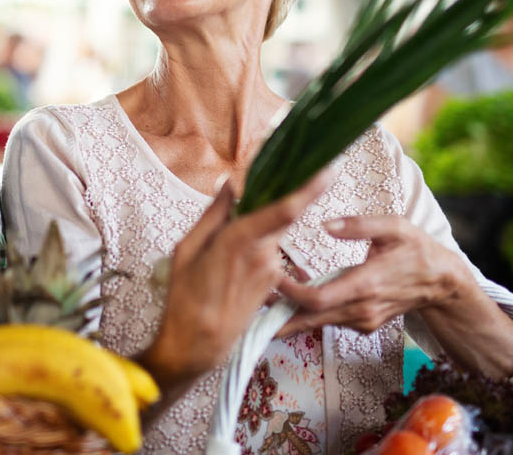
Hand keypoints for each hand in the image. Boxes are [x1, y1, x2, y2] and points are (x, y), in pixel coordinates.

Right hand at [138, 168, 332, 397]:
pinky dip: (258, 245)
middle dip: (289, 195)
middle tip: (282, 178)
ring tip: (230, 245)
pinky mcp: (274, 283)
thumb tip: (229, 183)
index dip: (309, 187)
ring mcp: (272, 270)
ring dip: (262, 225)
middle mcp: (263, 254)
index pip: (285, 209)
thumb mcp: (187, 248)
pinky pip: (269, 251)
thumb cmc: (185, 296)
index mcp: (240, 240)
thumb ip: (214, 213)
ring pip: (273, 232)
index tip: (328, 167)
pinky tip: (234, 262)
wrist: (198, 345)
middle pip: (284, 214)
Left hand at [275, 215, 468, 336]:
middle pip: (310, 320)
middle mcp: (362, 309)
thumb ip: (360, 225)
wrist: (442, 284)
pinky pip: (330, 320)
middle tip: (247, 305)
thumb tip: (326, 225)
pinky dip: (309, 312)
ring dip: (290, 314)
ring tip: (260, 298)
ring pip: (317, 323)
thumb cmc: (417, 250)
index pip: (318, 298)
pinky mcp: (363, 325)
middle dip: (278, 315)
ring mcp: (363, 321)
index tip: (269, 276)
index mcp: (366, 283)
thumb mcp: (395, 227)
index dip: (290, 293)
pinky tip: (293, 297)